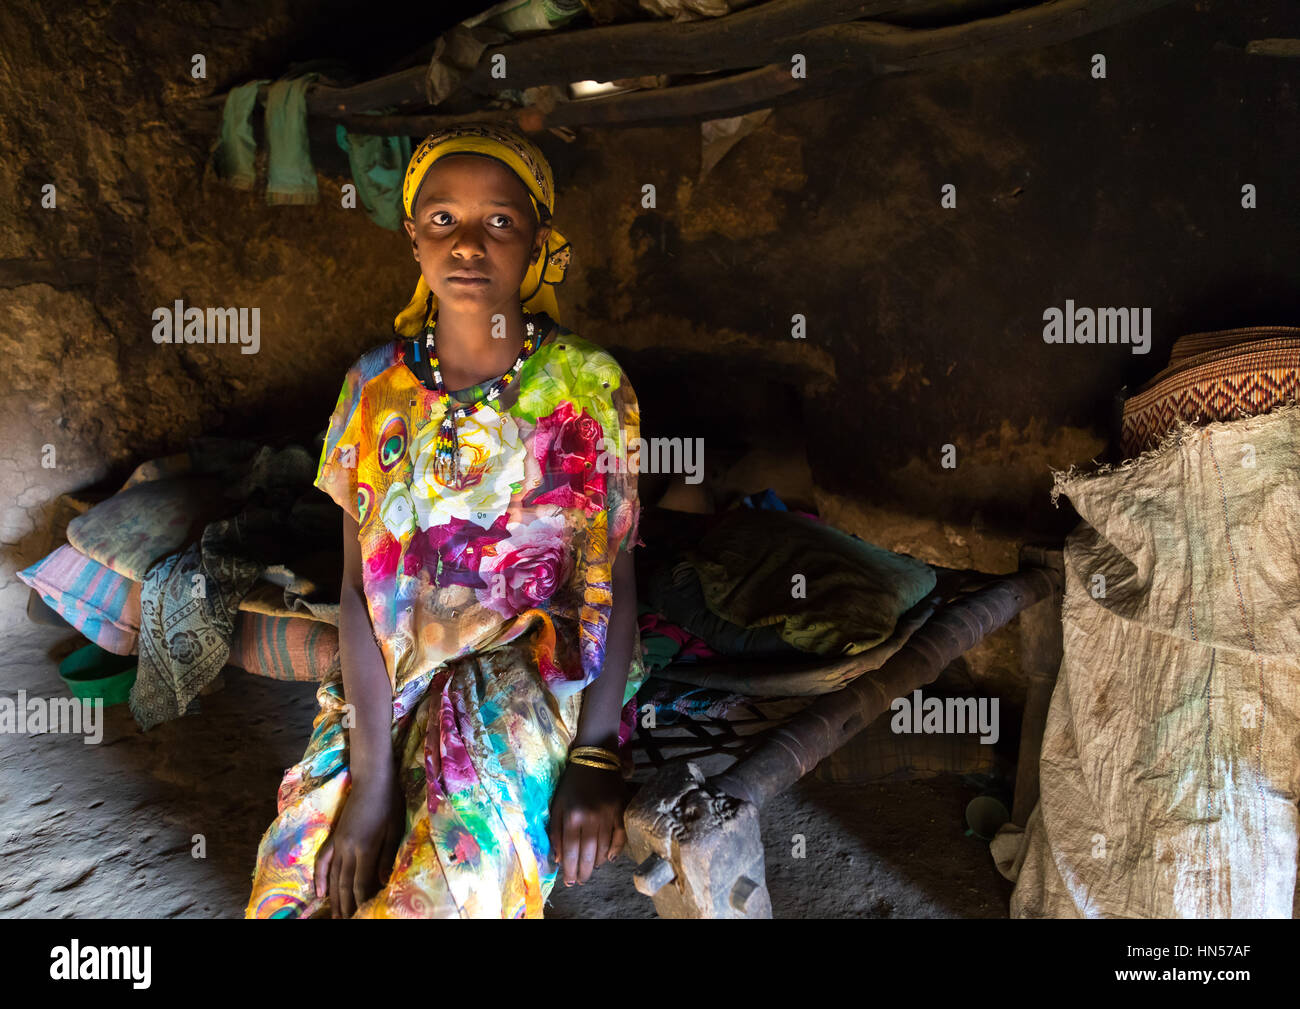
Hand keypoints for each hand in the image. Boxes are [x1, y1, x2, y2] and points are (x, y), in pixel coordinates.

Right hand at [314, 772, 404, 917]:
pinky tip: (320, 893)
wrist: (372, 779)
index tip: (363, 916)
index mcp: (365, 848)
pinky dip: (320, 878)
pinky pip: (323, 861)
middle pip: (345, 885)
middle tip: (348, 922)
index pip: (361, 884)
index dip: (361, 903)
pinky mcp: (335, 837)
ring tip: (336, 917)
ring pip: (334, 877)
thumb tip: (382, 881)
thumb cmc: (389, 802)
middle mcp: (348, 849)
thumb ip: (388, 856)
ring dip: (334, 899)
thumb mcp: (395, 829)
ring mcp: (338, 843)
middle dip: (347, 908)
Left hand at [547, 761, 627, 886]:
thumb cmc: (571, 783)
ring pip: (604, 849)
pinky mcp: (622, 811)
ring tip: (589, 870)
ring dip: (596, 863)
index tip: (569, 882)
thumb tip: (560, 860)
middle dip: (583, 872)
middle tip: (579, 881)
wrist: (594, 759)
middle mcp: (591, 819)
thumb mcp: (557, 805)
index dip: (569, 870)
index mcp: (572, 817)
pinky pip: (620, 837)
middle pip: (588, 854)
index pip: (571, 852)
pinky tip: (607, 858)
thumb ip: (556, 833)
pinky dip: (614, 851)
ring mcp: (609, 815)